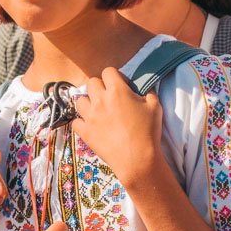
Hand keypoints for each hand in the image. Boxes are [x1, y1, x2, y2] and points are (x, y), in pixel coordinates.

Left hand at [73, 68, 163, 186]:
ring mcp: (90, 116)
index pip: (108, 71)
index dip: (115, 77)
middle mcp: (100, 100)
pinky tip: (91, 125)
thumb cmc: (148, 132)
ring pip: (79, 100)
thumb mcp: (155, 106)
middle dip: (100, 87)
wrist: (137, 159)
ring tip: (98, 110)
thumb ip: (148, 92)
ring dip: (88, 102)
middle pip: (91, 82)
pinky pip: (75, 122)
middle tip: (109, 97)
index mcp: (117, 91)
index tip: (121, 86)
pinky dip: (82, 122)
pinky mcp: (85, 132)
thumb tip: (142, 88)